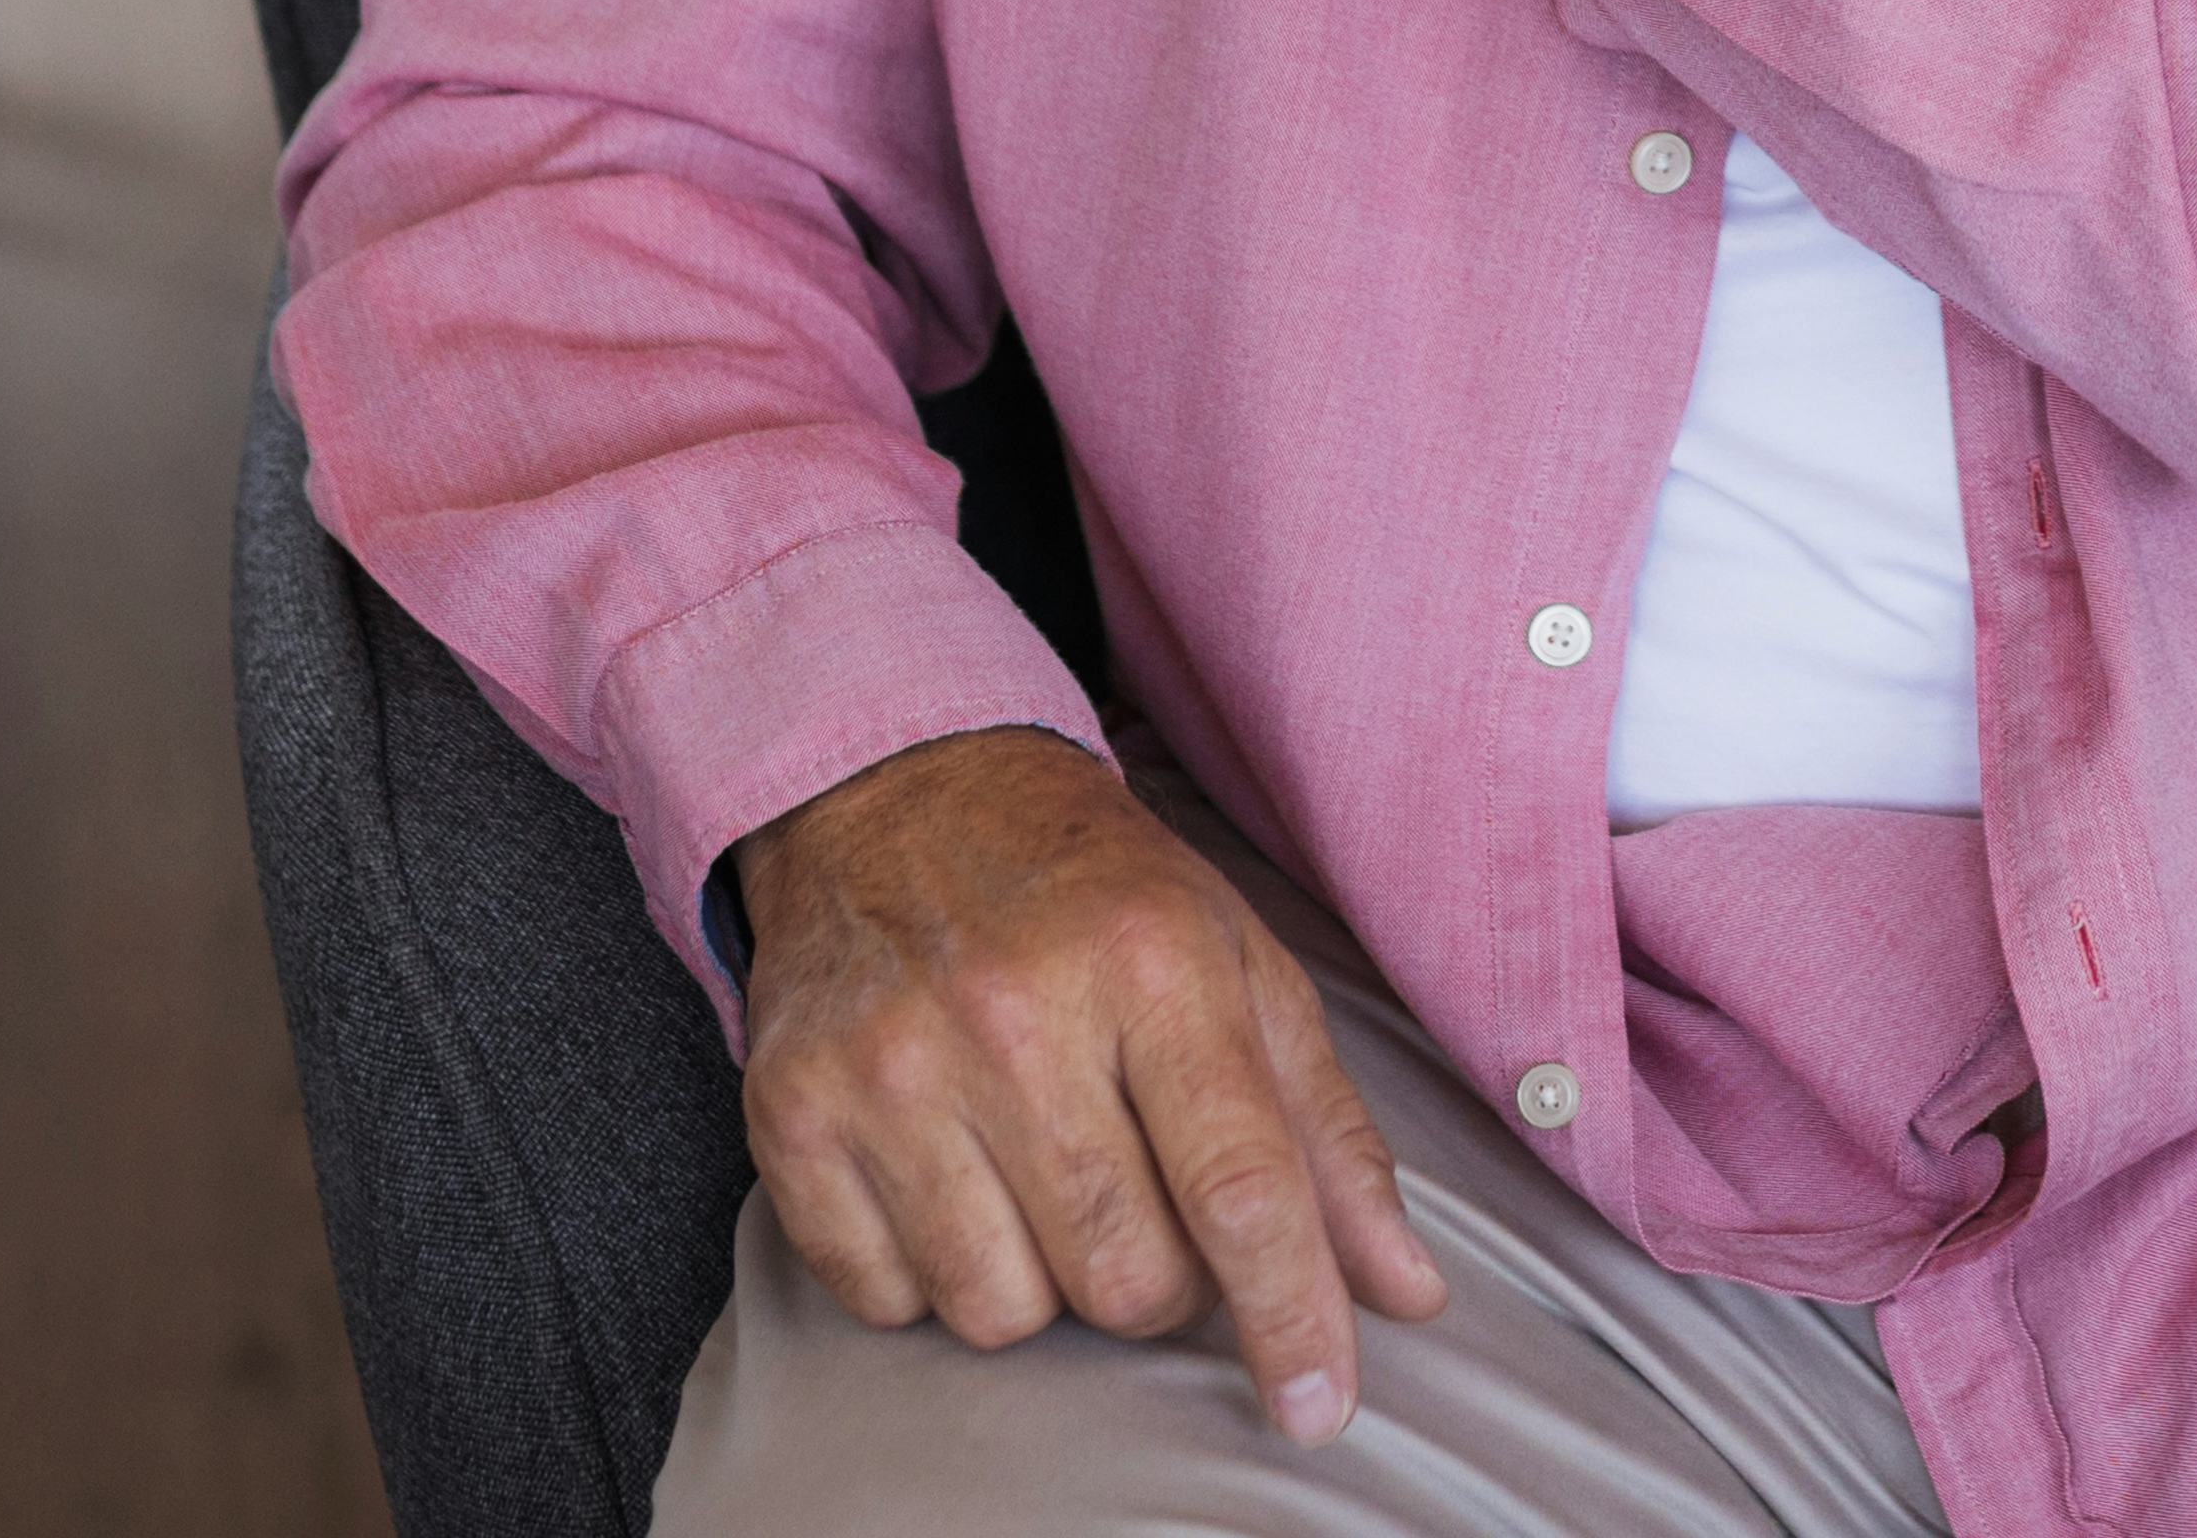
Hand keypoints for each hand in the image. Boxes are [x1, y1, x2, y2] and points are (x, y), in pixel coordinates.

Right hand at [733, 727, 1450, 1444]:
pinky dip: (929, 1273)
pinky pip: (888, 1303)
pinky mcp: (793, 1112)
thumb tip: (1403, 1292)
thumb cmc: (1091, 892)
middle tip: (1141, 1188)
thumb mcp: (1238, 967)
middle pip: (1126, 1279)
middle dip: (1160, 1280)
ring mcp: (892, 1066)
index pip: (1239, 1185)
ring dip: (1042, 1280)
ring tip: (1037, 1170)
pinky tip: (946, 1173)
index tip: (1320, 1405)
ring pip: (1004, 1313)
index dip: (1291, 1315)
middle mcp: (1016, 1014)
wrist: (900, 791)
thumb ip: (1327, 1137)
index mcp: (1154, 962)